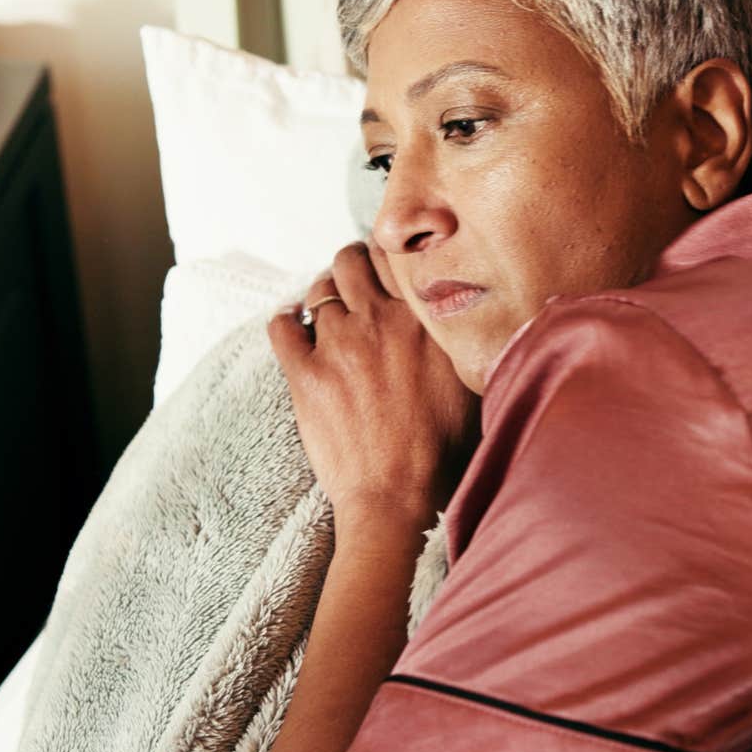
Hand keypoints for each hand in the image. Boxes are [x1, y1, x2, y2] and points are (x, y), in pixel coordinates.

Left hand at [267, 239, 479, 532]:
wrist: (397, 497)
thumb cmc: (441, 451)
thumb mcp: (469, 383)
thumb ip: (460, 340)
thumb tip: (465, 316)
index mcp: (423, 320)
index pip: (396, 256)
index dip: (387, 255)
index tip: (385, 265)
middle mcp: (379, 321)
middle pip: (351, 260)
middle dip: (350, 265)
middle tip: (353, 282)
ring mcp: (338, 345)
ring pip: (318, 289)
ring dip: (321, 295)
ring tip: (327, 311)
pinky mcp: (305, 374)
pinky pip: (281, 325)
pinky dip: (286, 320)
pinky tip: (293, 328)